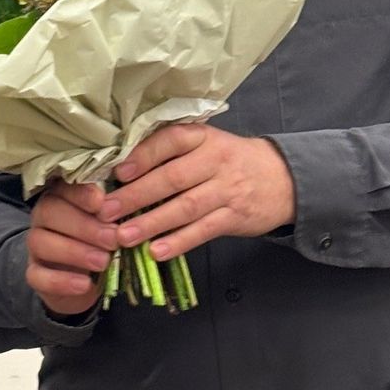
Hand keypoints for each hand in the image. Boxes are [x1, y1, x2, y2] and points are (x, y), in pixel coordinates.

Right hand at [26, 180, 118, 314]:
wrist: (90, 280)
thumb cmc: (104, 242)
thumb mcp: (112, 225)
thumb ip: (114, 214)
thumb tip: (125, 205)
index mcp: (63, 197)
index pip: (64, 188)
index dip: (81, 194)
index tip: (101, 202)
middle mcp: (44, 217)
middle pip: (50, 212)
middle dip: (84, 226)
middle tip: (112, 239)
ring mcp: (35, 246)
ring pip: (40, 242)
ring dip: (74, 252)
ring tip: (102, 262)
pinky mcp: (33, 274)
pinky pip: (37, 276)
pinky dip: (62, 281)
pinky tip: (85, 284)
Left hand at [103, 125, 295, 258]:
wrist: (283, 178)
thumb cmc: (230, 161)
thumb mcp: (206, 144)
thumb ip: (171, 152)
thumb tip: (119, 169)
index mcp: (203, 137)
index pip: (171, 141)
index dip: (143, 156)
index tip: (117, 172)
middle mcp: (215, 161)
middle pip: (173, 178)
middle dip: (136, 195)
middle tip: (106, 211)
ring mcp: (227, 190)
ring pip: (185, 207)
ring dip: (152, 223)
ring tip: (123, 236)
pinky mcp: (235, 217)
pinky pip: (203, 231)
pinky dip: (178, 242)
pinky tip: (156, 251)